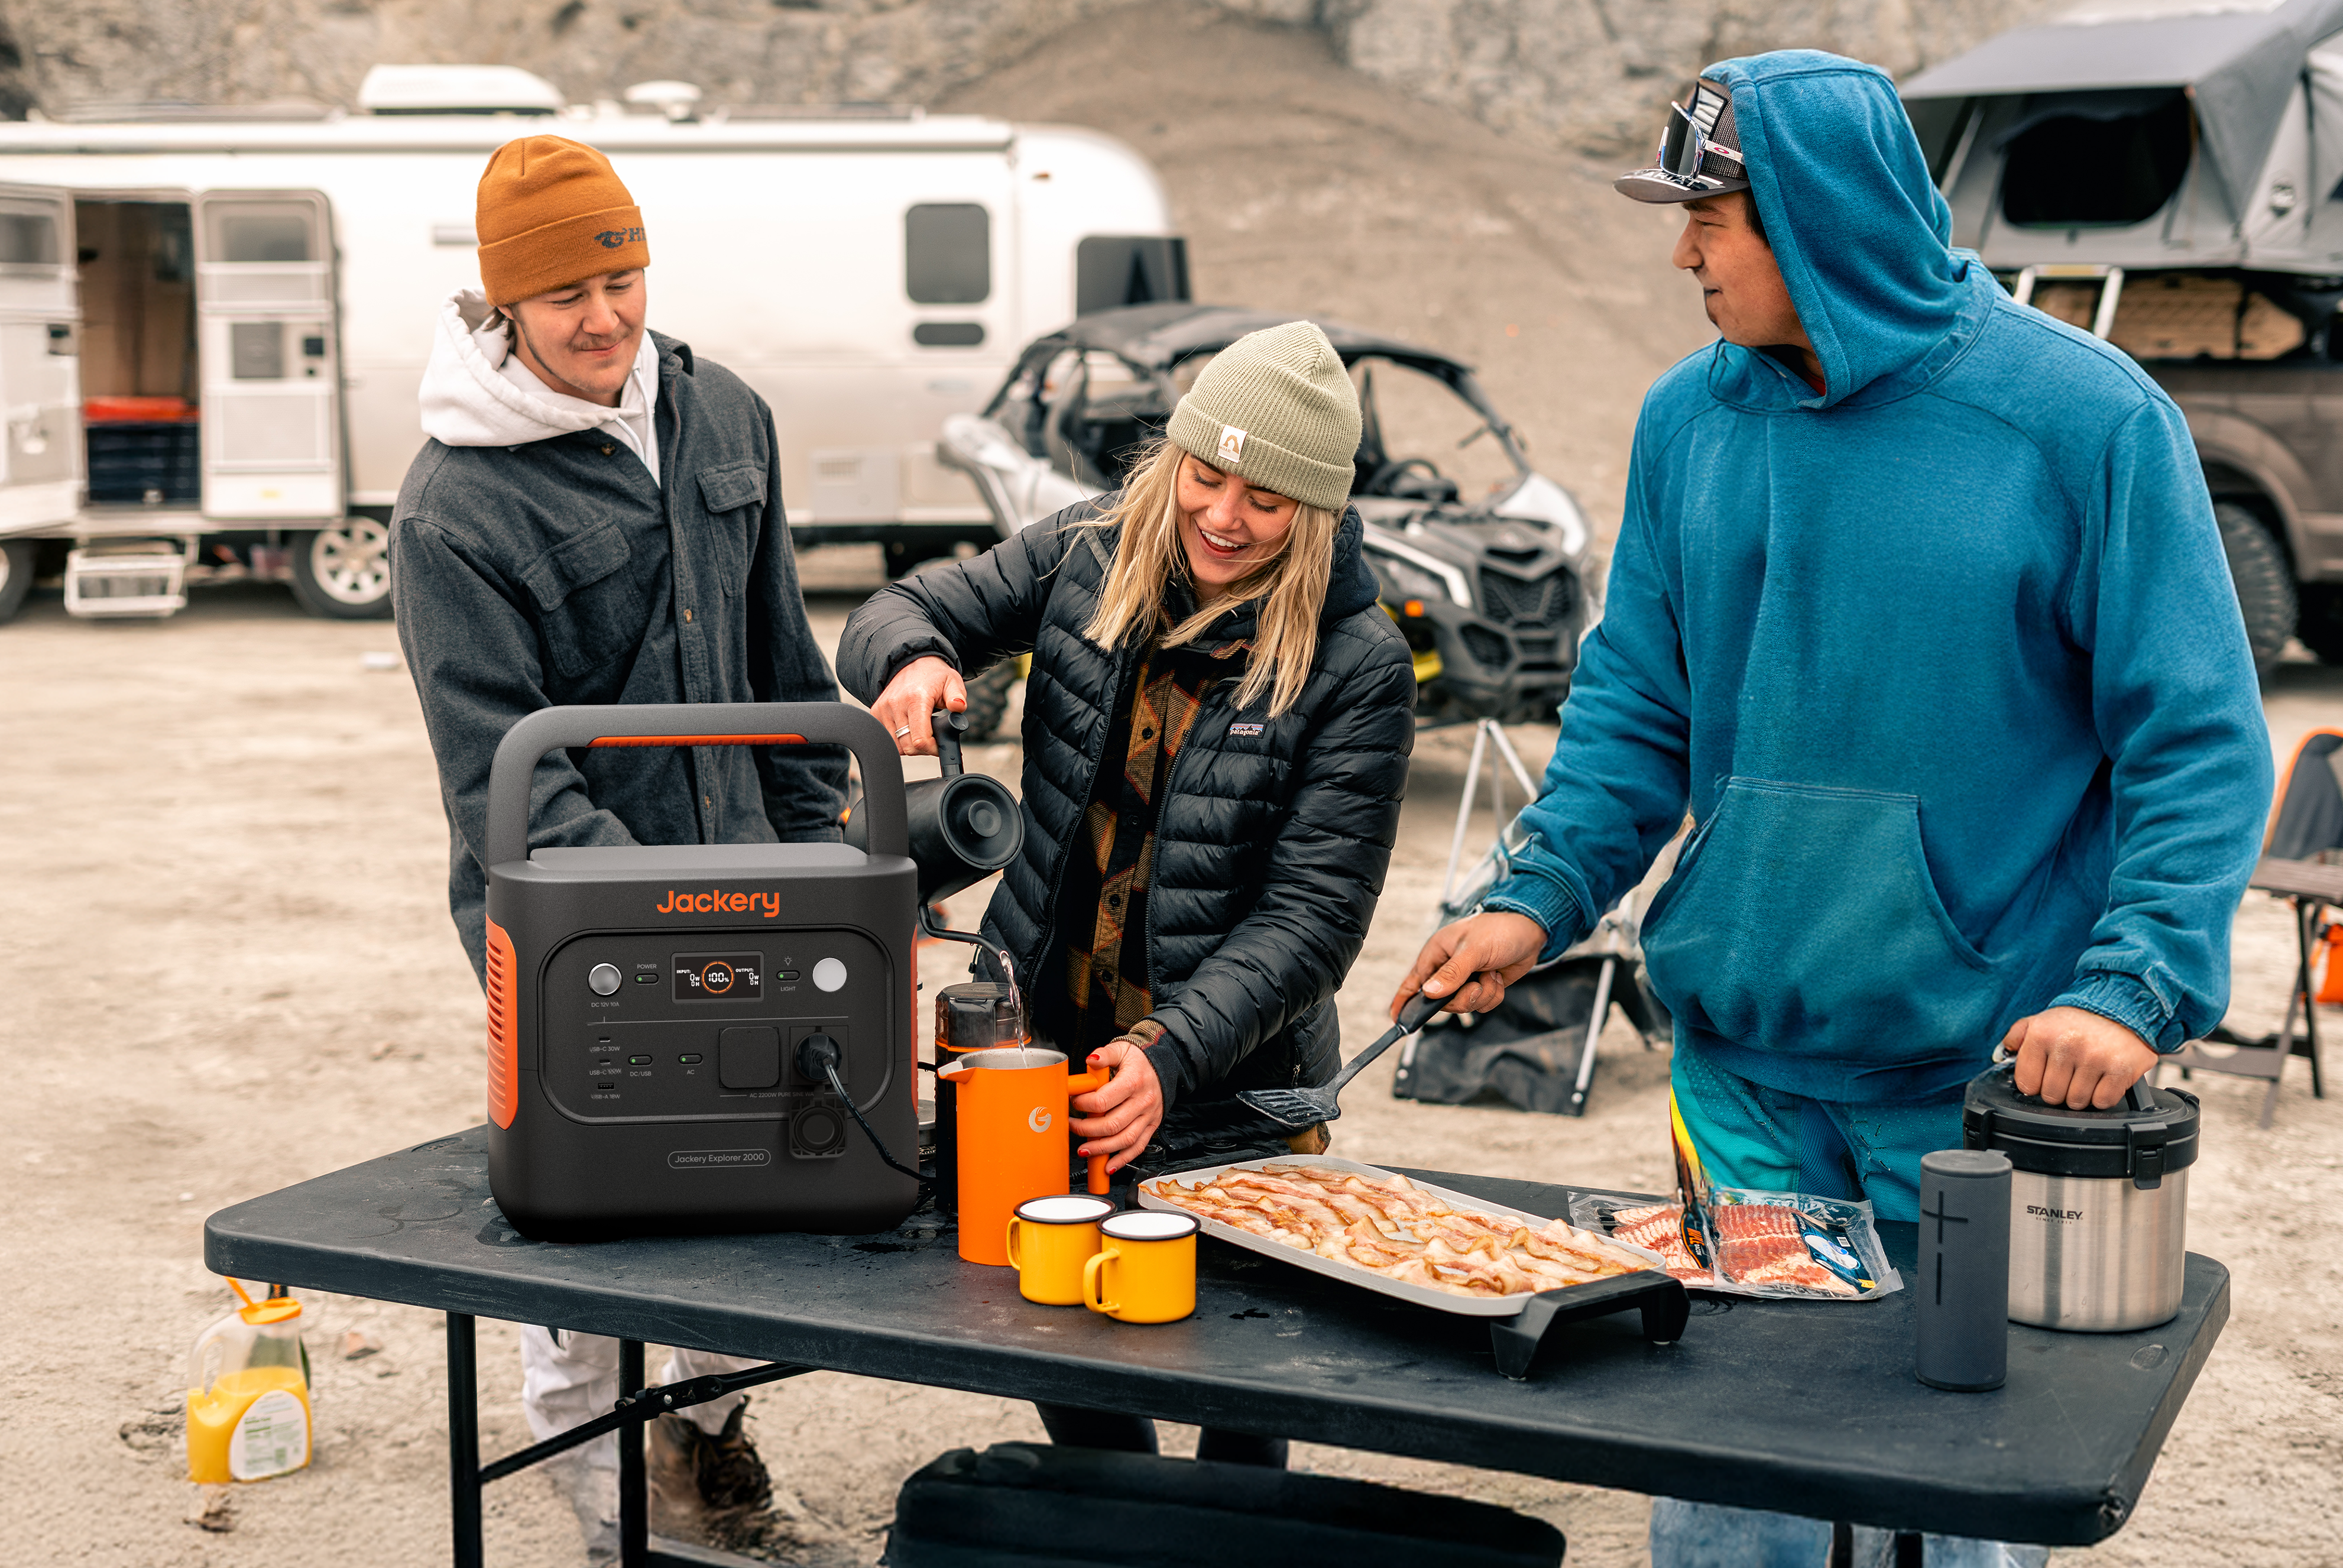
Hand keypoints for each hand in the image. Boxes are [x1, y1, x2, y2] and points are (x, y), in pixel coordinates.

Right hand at [870, 656, 964, 756]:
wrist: (913, 663)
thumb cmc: (934, 675)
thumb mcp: (953, 682)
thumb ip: (958, 697)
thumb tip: (958, 707)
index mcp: (915, 698)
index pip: (920, 739)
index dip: (932, 748)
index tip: (939, 746)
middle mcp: (895, 704)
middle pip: (907, 746)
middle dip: (923, 749)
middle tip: (932, 739)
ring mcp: (883, 709)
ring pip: (896, 746)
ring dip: (910, 745)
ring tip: (920, 731)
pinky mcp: (876, 713)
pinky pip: (887, 738)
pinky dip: (899, 739)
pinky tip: (909, 728)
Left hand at [1070, 1039, 1163, 1174]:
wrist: (1164, 1067)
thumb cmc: (1140, 1060)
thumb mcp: (1122, 1049)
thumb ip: (1105, 1054)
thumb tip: (1091, 1060)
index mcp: (1133, 1082)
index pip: (1104, 1101)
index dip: (1084, 1105)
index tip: (1073, 1103)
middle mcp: (1143, 1101)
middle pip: (1112, 1124)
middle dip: (1086, 1130)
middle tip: (1072, 1126)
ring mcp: (1148, 1116)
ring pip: (1124, 1140)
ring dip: (1101, 1149)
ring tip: (1084, 1150)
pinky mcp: (1151, 1126)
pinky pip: (1138, 1147)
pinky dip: (1122, 1159)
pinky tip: (1108, 1166)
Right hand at [1391, 910, 1548, 1018]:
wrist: (1530, 930)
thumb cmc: (1498, 930)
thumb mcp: (1473, 950)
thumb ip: (1452, 973)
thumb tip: (1429, 993)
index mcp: (1436, 954)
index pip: (1413, 982)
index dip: (1403, 1001)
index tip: (1397, 1020)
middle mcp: (1447, 969)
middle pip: (1443, 1002)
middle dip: (1464, 998)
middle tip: (1477, 984)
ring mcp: (1465, 980)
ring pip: (1465, 1006)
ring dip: (1483, 994)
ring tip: (1491, 975)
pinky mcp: (1482, 987)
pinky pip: (1482, 1005)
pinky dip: (1493, 995)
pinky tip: (1498, 978)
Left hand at [2004, 1006, 2158, 1108]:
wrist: (2125, 1008)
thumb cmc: (2081, 1020)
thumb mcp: (2043, 1020)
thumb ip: (2017, 1036)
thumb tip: (2001, 1055)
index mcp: (2042, 1034)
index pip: (2027, 1083)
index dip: (2036, 1083)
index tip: (2046, 1075)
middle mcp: (2067, 1045)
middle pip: (2051, 1096)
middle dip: (2060, 1090)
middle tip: (2070, 1073)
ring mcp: (2095, 1058)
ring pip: (2076, 1102)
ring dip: (2082, 1094)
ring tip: (2087, 1074)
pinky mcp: (2120, 1070)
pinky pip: (2102, 1102)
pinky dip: (2103, 1096)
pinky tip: (2103, 1078)